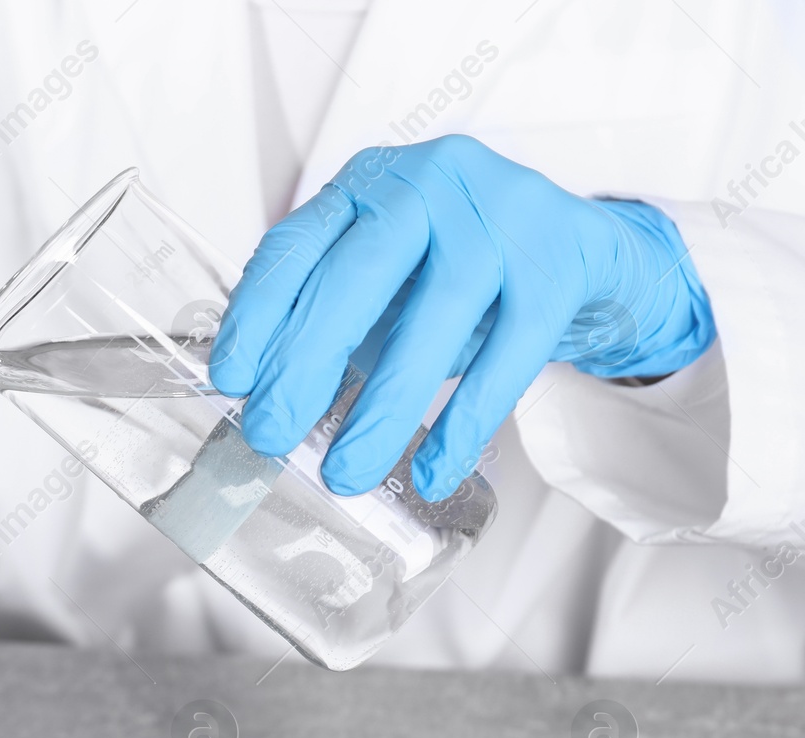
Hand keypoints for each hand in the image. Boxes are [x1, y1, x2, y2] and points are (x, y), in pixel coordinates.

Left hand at [211, 134, 714, 500]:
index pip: (295, 245)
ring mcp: (499, 216)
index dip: (257, 315)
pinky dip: (466, 422)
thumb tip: (261, 398)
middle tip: (271, 435)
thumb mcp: (384, 280)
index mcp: (368, 186)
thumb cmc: (463, 271)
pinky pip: (509, 354)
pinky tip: (434, 471)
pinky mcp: (560, 260)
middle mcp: (429, 184)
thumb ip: (327, 318)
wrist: (587, 252)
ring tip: (346, 473)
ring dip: (382, 408)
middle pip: (357, 277)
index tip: (231, 380)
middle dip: (305, 365)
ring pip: (434, 319)